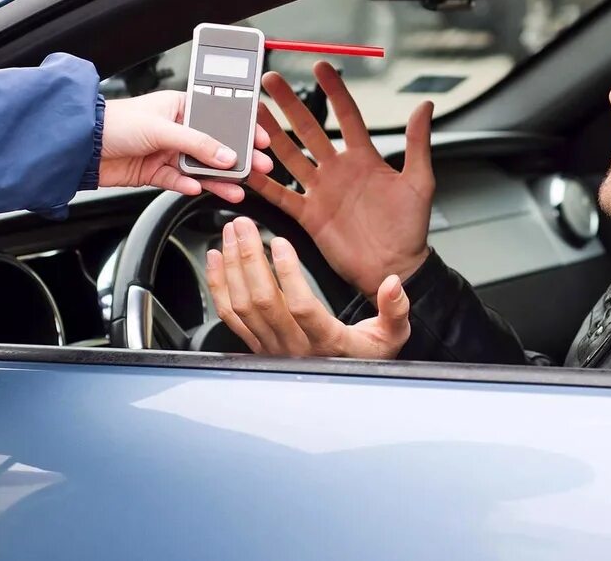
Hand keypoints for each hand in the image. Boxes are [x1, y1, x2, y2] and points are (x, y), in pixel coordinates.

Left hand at [100, 91, 272, 202]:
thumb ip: (197, 143)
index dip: (241, 128)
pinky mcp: (154, 172)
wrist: (81, 146)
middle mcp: (175, 128)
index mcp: (180, 106)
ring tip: (236, 189)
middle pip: (213, 145)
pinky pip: (179, 181)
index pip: (219, 117)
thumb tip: (225, 155)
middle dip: (237, 158)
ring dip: (217, 178)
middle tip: (259, 168)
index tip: (261, 139)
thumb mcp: (162, 128)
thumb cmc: (114, 121)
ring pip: (199, 167)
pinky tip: (198, 189)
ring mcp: (166, 151)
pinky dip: (189, 186)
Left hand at [207, 217, 409, 358]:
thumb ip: (394, 309)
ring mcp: (270, 347)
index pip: (301, 308)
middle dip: (248, 258)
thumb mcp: (392, 335)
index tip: (279, 243)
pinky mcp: (256, 344)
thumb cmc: (366, 357)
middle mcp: (294, 348)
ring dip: (232, 267)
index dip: (287, 275)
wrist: (344, 386)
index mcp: (327, 342)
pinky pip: (230, 316)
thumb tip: (393, 283)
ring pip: (242, 307)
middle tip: (243, 224)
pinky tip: (216, 259)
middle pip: (262, 302)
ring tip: (230, 233)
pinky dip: (218, 285)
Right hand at [248, 62, 433, 296]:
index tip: (321, 66)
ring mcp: (321, 191)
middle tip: (272, 81)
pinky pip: (281, 194)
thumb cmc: (410, 229)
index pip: (346, 116)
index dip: (334, 91)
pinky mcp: (309, 215)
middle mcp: (339, 170)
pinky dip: (264, 182)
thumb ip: (418, 143)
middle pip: (309, 129)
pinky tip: (249, 167)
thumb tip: (425, 106)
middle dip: (290, 104)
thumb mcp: (419, 182)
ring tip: (253, 112)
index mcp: (365, 159)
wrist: (395, 267)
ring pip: (290, 155)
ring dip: (271, 134)